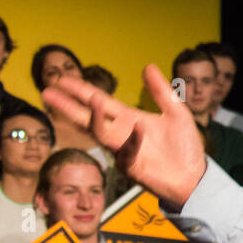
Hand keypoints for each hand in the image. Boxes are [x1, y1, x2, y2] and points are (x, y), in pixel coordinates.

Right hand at [42, 64, 206, 206]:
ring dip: (95, 118)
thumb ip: (161, 91)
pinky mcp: (132, 166)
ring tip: (93, 100)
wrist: (194, 177)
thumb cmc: (184, 147)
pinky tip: (138, 128)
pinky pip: (127, 151)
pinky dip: (132, 140)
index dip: (81, 91)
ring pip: (101, 133)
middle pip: (88, 116)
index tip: (61, 80)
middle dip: (68, 106)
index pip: (98, 101)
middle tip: (47, 92)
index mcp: (129, 119)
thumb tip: (147, 66)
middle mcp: (121, 133)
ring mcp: (123, 150)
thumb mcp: (176, 112)